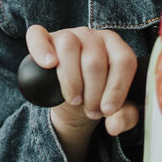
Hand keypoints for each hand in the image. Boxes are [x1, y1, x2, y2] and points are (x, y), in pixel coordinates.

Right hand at [25, 25, 139, 138]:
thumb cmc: (99, 97)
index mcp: (116, 46)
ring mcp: (67, 34)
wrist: (74, 97)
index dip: (117, 88)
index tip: (108, 110)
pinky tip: (49, 65)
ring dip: (71, 81)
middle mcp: (93, 36)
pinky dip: (41, 49)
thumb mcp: (116, 110)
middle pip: (94, 60)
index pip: (123, 60)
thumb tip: (114, 126)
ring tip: (74, 99)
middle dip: (93, 93)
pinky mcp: (44, 39)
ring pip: (69, 48)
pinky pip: (38, 36)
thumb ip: (124, 118)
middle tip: (91, 111)